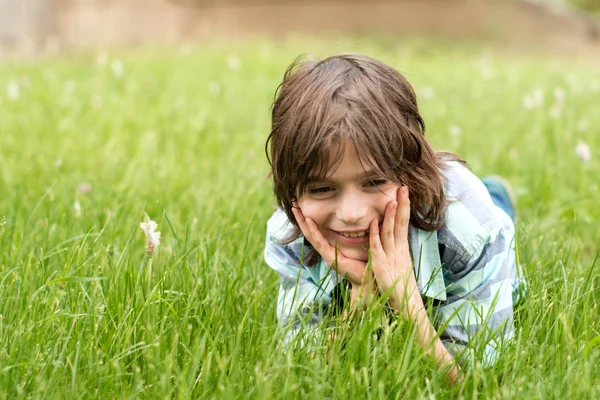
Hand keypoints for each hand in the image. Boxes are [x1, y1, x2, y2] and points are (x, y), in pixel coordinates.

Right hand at [291, 205, 375, 300]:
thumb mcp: (357, 244)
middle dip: (300, 217)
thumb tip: (358, 218)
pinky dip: (314, 231)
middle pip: (309, 231)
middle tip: (293, 203)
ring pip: (311, 235)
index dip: (307, 218)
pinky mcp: (330, 258)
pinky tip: (308, 221)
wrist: (369, 280)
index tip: (302, 205)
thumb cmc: (366, 262)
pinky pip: (320, 242)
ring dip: (303, 222)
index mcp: (330, 247)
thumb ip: (354, 233)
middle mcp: (326, 250)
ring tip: (296, 209)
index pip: (315, 230)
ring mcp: (326, 255)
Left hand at [368, 186, 418, 306]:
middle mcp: (398, 251)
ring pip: (391, 232)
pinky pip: (378, 247)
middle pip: (401, 224)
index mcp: (402, 249)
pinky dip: (376, 234)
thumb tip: (391, 243)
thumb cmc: (400, 288)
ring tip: (392, 200)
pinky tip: (374, 222)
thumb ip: (394, 254)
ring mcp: (391, 257)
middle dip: (402, 205)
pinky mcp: (382, 266)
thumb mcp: (397, 267)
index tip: (403, 193)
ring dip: (391, 216)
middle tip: (403, 188)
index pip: (403, 224)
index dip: (403, 208)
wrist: (406, 307)